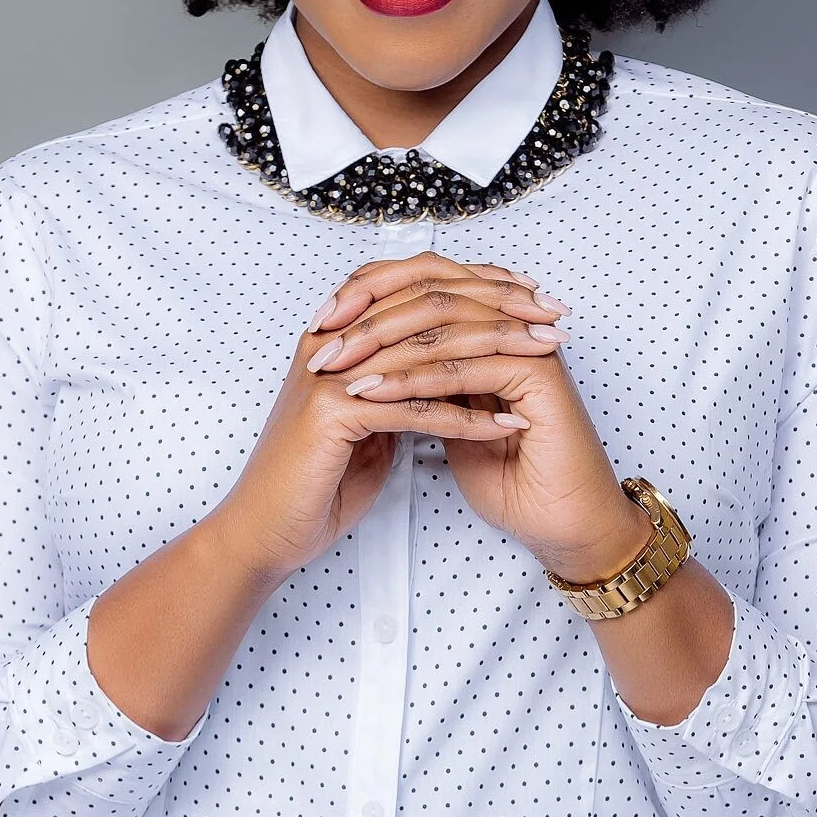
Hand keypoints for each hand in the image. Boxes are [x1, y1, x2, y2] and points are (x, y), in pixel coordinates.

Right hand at [207, 260, 567, 587]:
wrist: (264, 531)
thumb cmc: (311, 484)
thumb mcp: (364, 425)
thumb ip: (392, 392)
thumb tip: (432, 378)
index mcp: (337, 332)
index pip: (416, 286)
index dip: (478, 284)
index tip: (532, 295)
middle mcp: (331, 340)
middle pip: (427, 305)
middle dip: (499, 308)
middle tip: (552, 317)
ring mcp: (329, 373)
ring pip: (427, 351)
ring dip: (496, 354)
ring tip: (546, 359)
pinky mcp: (332, 413)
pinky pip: (414, 408)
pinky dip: (468, 417)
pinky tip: (509, 423)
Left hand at [302, 253, 654, 582]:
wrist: (561, 525)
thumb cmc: (514, 483)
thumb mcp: (451, 424)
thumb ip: (426, 389)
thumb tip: (375, 366)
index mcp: (495, 329)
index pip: (428, 290)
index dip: (372, 299)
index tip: (321, 321)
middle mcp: (513, 327)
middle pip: (433, 293)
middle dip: (369, 314)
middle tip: (320, 334)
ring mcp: (528, 345)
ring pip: (445, 325)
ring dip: (383, 345)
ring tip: (336, 366)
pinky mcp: (538, 374)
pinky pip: (464, 366)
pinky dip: (415, 380)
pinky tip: (374, 394)